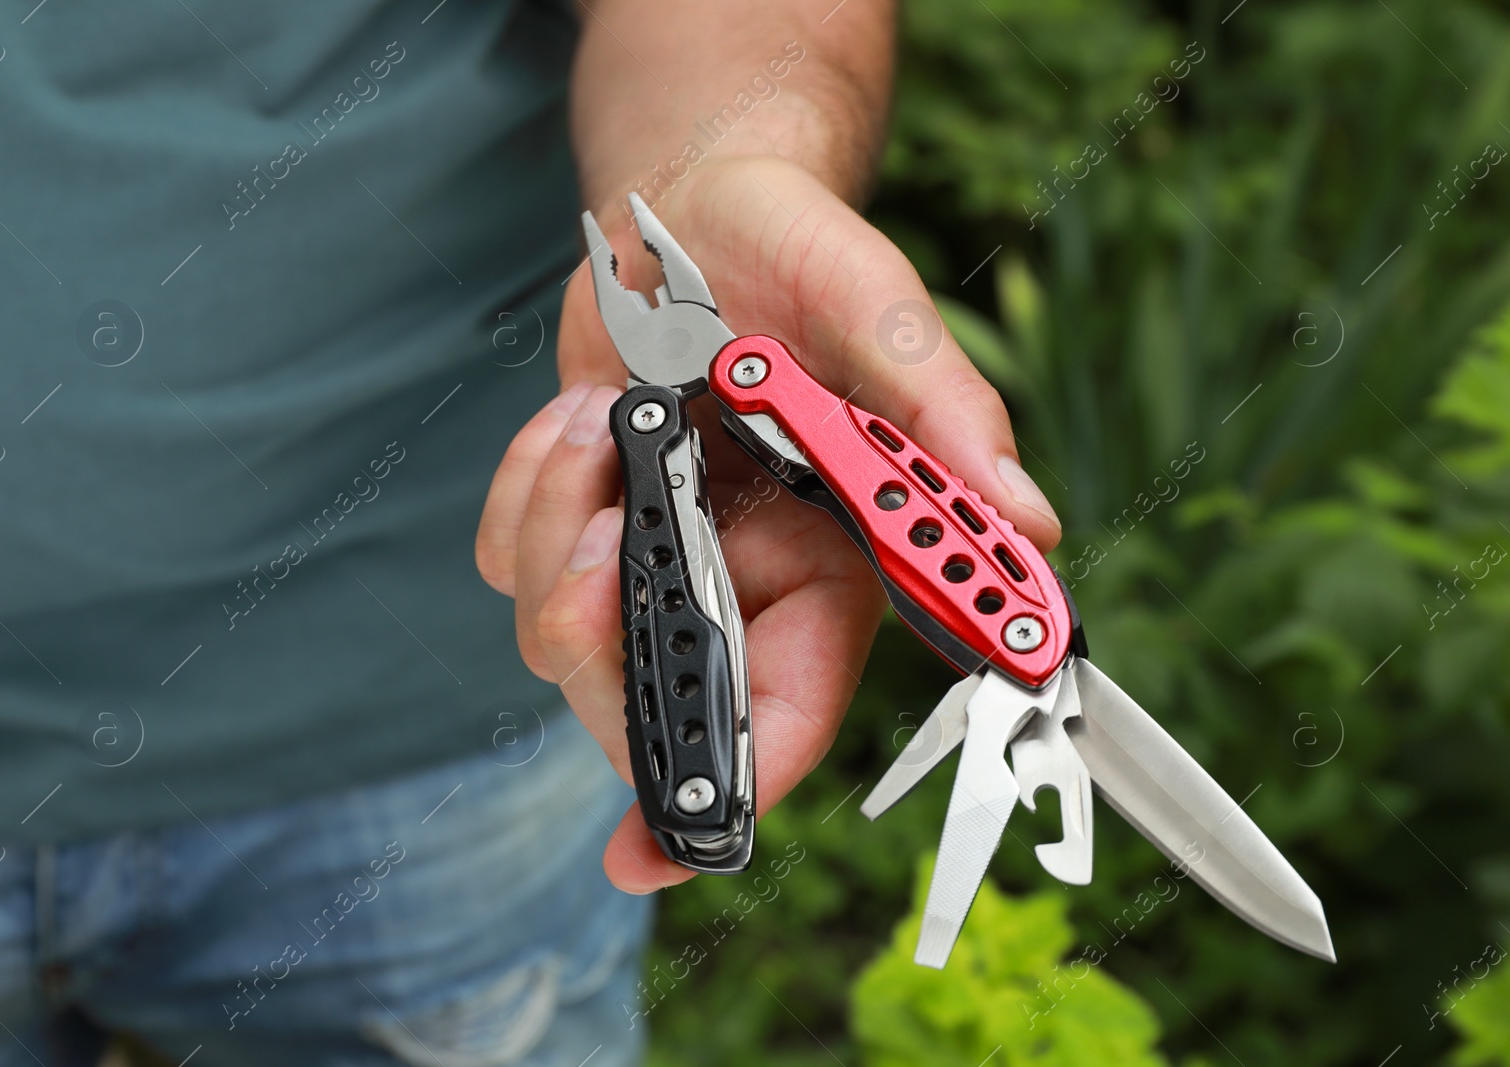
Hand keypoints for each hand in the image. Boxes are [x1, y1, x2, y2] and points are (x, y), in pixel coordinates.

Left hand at [476, 154, 1060, 892]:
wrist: (696, 212)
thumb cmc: (801, 260)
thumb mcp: (874, 314)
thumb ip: (942, 416)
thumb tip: (1029, 523)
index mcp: (834, 566)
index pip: (796, 707)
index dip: (742, 784)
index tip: (666, 847)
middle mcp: (743, 582)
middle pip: (657, 700)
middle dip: (603, 639)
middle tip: (600, 541)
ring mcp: (654, 557)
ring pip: (564, 637)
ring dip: (558, 532)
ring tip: (600, 425)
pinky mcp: (578, 519)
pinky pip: (510, 565)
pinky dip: (524, 497)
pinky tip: (575, 420)